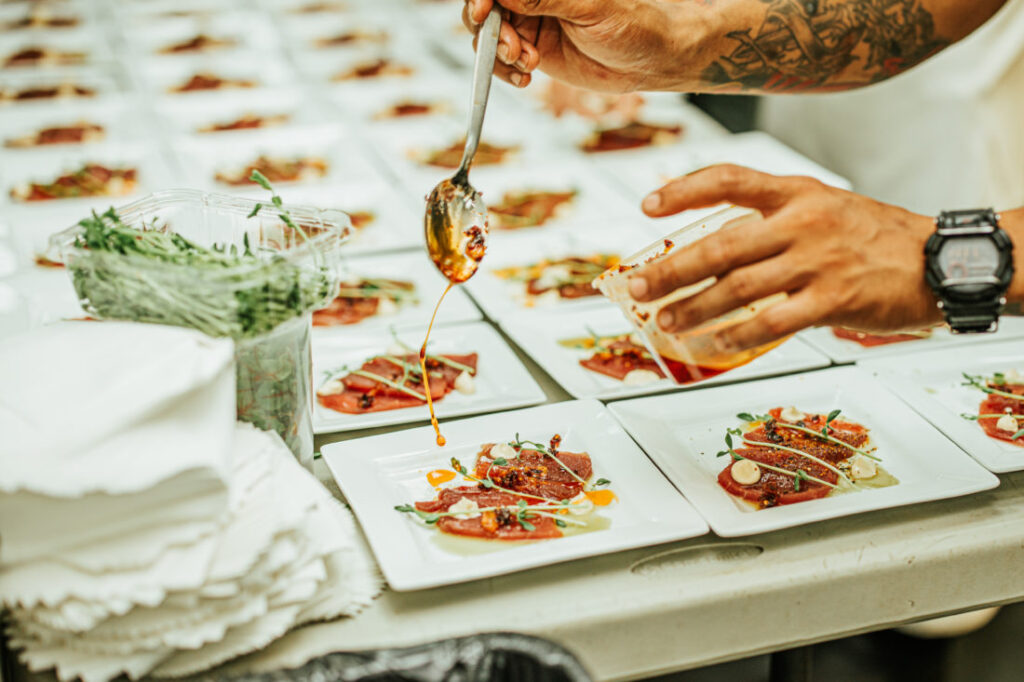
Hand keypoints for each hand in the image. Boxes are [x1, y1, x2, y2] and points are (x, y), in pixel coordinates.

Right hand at [462, 0, 690, 91]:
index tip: (484, 13)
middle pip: (486, 7)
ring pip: (490, 35)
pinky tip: (524, 77)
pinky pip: (502, 60)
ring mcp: (531, 22)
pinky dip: (505, 71)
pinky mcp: (533, 50)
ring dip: (500, 53)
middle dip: (491, 29)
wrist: (651, 59)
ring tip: (528, 63)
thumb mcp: (589, 7)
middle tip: (512, 48)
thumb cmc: (633, 23)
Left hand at [627, 165, 941, 352]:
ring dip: (693, 307)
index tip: (647, 205)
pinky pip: (770, 322)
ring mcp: (817, 261)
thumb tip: (715, 255)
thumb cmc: (874, 238)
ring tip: (665, 320)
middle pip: (720, 244)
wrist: (939, 262)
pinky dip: (735, 335)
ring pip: (737, 287)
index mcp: (797, 192)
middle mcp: (802, 221)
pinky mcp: (833, 300)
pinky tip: (713, 344)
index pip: (729, 179)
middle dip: (670, 268)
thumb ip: (774, 223)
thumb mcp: (825, 208)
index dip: (683, 189)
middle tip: (636, 285)